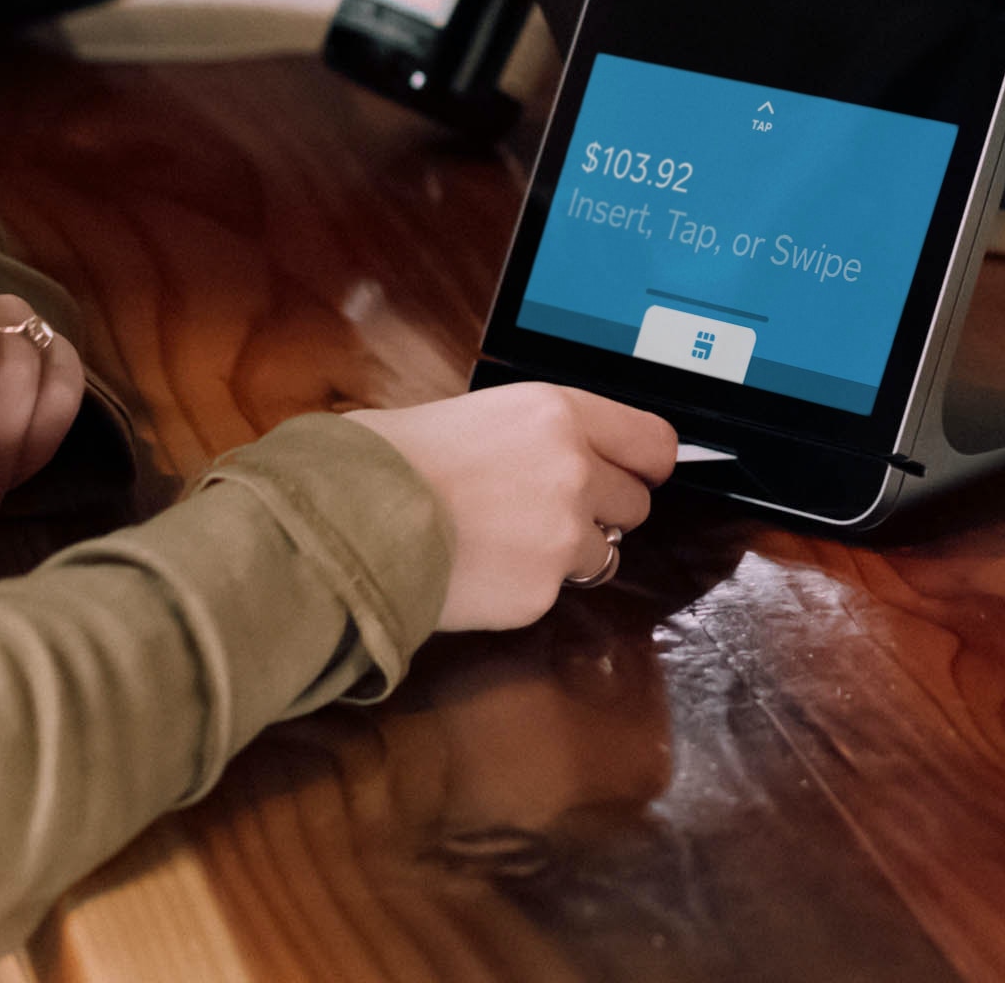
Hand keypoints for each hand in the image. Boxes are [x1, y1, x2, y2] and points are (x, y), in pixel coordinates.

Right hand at [345, 384, 675, 630]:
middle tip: (548, 513)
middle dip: (602, 511)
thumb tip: (552, 450)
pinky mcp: (542, 592)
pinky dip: (528, 587)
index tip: (639, 473)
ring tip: (507, 543)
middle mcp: (574, 469)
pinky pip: (555, 592)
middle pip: (635, 502)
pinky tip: (483, 571)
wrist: (351, 522)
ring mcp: (563, 535)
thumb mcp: (470, 414)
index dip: (647, 463)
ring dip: (569, 553)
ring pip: (604, 553)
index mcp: (556, 412)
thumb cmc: (389, 460)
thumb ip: (531, 434)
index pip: (652, 440)